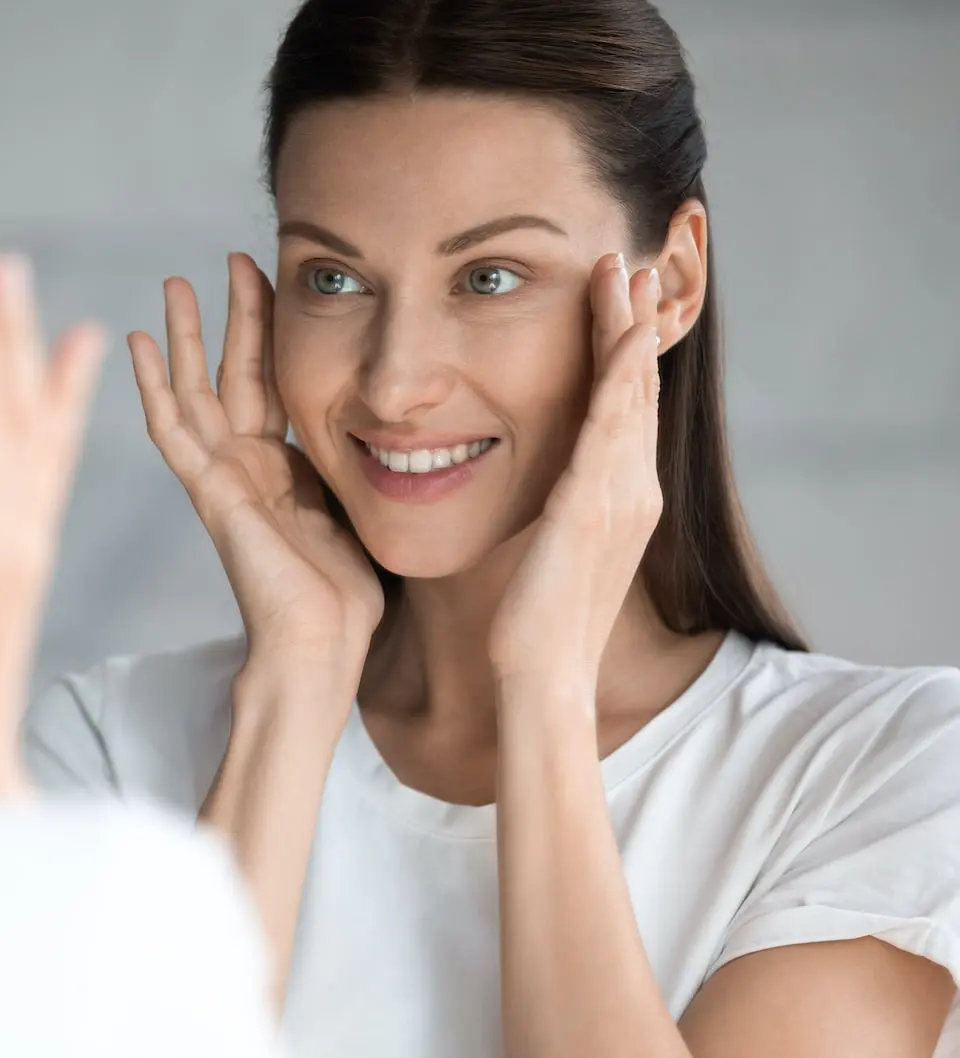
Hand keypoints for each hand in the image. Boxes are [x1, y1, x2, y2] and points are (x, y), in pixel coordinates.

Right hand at [128, 253, 382, 667]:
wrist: (325, 643)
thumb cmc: (347, 594)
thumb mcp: (358, 509)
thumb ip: (356, 466)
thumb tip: (398, 432)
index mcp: (285, 469)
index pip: (275, 383)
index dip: (274, 333)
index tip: (277, 281)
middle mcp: (249, 466)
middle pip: (234, 374)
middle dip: (233, 317)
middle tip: (230, 260)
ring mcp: (223, 478)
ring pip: (194, 392)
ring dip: (183, 338)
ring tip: (173, 283)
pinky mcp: (209, 493)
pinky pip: (172, 430)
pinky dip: (152, 386)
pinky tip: (137, 342)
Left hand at [489, 253, 662, 701]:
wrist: (544, 676)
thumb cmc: (538, 624)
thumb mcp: (554, 554)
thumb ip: (559, 515)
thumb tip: (544, 496)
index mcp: (622, 501)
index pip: (624, 413)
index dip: (623, 357)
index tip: (616, 309)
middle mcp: (634, 490)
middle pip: (636, 390)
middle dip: (632, 325)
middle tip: (630, 266)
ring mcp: (621, 495)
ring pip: (629, 393)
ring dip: (626, 328)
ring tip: (622, 271)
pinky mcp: (594, 503)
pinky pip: (611, 422)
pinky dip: (619, 371)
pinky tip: (620, 329)